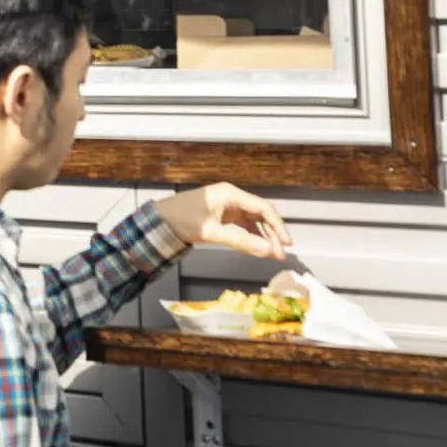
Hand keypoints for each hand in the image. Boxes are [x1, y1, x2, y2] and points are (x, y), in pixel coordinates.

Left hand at [155, 183, 289, 259]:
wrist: (160, 220)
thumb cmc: (180, 219)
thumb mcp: (212, 232)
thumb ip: (240, 242)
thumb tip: (265, 250)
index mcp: (230, 194)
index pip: (263, 208)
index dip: (278, 226)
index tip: (286, 242)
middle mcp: (231, 196)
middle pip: (261, 213)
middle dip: (273, 232)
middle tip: (280, 252)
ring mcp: (227, 204)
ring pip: (253, 219)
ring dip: (264, 235)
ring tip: (272, 252)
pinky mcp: (222, 213)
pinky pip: (244, 222)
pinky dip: (252, 234)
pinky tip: (258, 245)